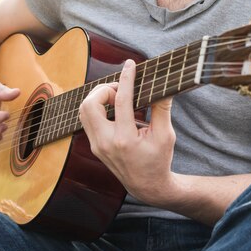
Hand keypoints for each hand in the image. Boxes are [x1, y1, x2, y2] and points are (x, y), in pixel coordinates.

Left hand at [79, 59, 175, 205]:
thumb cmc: (159, 159)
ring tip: (117, 96)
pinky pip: (87, 118)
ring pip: (84, 110)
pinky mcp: (94, 145)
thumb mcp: (166, 135)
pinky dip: (97, 106)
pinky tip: (113, 105)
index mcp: (124, 140)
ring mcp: (97, 145)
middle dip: (104, 89)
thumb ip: (162, 108)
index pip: (120, 101)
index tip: (130, 64)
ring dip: (98, 97)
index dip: (126, 79)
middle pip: (90, 104)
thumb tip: (163, 84)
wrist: (147, 186)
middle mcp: (106, 142)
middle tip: (121, 89)